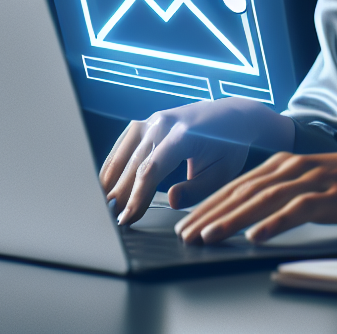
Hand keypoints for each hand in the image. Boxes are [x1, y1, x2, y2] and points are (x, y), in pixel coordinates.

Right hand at [99, 98, 293, 225]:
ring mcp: (152, 120)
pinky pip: (123, 146)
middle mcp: (164, 123)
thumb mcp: (221, 172)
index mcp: (184, 134)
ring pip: (123, 153)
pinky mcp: (145, 122)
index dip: (136, 196)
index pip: (152, 169)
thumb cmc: (228, 146)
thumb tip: (172, 200)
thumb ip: (197, 189)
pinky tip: (107, 185)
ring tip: (104, 207)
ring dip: (110, 181)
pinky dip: (113, 166)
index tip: (127, 219)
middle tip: (112, 220)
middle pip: (134, 163)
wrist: (232, 115)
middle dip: (121, 194)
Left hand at [174, 146, 336, 244]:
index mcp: (287, 163)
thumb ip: (286, 195)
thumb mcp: (316, 184)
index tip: (185, 224)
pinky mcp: (332, 196)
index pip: (239, 185)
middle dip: (210, 213)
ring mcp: (313, 180)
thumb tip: (254, 218)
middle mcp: (295, 167)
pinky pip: (297, 210)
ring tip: (208, 236)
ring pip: (263, 200)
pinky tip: (256, 237)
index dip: (209, 204)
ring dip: (232, 219)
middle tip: (184, 236)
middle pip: (243, 191)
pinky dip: (274, 223)